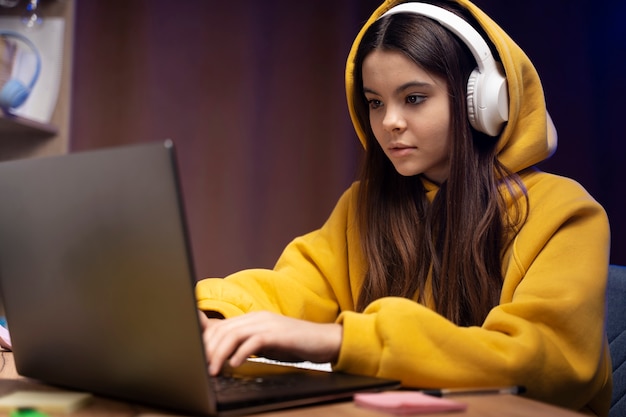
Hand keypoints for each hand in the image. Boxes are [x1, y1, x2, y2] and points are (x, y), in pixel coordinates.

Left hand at [199, 311, 341, 375]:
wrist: (324, 340)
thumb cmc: (295, 344)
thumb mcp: (266, 344)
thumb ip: (247, 344)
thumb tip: (225, 354)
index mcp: (252, 319)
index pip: (221, 325)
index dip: (204, 339)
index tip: (195, 355)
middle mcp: (257, 317)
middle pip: (223, 330)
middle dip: (208, 349)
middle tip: (202, 368)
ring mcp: (268, 324)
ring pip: (234, 335)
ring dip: (220, 354)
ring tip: (215, 370)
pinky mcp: (278, 334)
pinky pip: (254, 341)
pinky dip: (241, 353)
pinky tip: (236, 364)